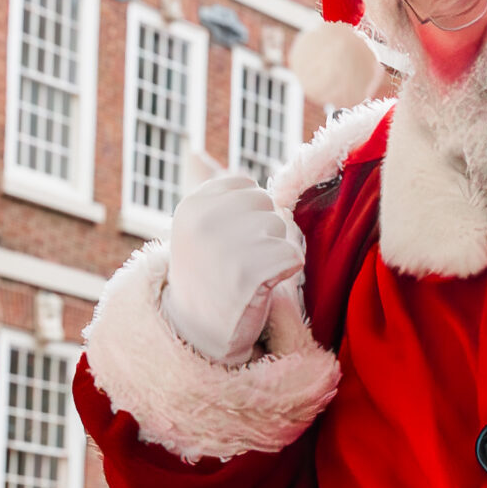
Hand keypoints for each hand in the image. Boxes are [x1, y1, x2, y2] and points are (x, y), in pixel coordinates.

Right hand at [162, 171, 304, 366]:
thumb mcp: (198, 230)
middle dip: (264, 234)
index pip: (247, 186)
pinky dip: (286, 274)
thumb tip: (196, 152)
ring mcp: (227, 244)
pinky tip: (261, 288)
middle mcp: (206, 219)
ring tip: (247, 277)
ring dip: (275, 255)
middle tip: (239, 264)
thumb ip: (210, 193)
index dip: (249, 216)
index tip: (228, 245)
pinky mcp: (252, 271)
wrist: (197, 336)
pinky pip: (294, 256)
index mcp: (192, 205)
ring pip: (283, 229)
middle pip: (267, 205)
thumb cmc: (206, 280)